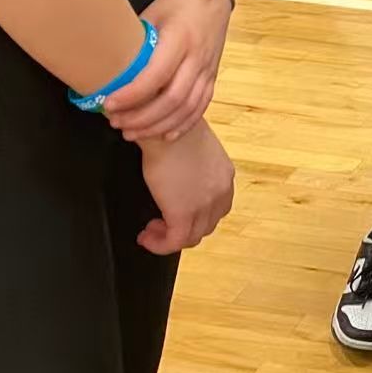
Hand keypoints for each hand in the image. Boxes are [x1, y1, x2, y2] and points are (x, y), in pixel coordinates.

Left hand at [105, 0, 231, 143]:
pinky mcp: (212, 76)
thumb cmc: (177, 3)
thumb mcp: (152, 14)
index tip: (108, 104)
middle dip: (142, 117)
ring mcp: (207, 69)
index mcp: (180, 39)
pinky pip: (201, 106)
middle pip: (172, 98)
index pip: (156, 75)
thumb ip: (136, 42)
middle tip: (116, 122)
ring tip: (133, 132)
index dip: (131, 95)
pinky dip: (183, 124)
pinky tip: (165, 134)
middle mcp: (197, 57)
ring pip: (187, 107)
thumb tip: (106, 66)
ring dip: (158, 125)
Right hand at [137, 120, 234, 254]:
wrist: (164, 127)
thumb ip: (196, 169)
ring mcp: (205, 204)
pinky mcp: (183, 213)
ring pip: (192, 237)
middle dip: (184, 229)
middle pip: (207, 224)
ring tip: (151, 231)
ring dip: (169, 238)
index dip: (199, 216)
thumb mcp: (196, 151)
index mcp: (225, 175)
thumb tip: (183, 177)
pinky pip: (174, 242)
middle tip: (160, 224)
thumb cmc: (172, 131)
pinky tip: (146, 237)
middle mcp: (221, 192)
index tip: (177, 213)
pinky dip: (159, 245)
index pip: (219, 208)